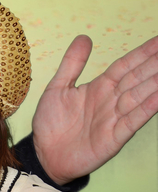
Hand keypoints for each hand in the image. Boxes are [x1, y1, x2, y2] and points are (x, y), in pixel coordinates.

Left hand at [32, 34, 157, 184]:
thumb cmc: (51, 122)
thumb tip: (84, 37)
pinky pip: (133, 121)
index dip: (142, 53)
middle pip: (137, 78)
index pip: (125, 66)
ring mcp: (114, 119)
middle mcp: (111, 100)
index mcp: (99, 87)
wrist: (44, 154)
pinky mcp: (114, 138)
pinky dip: (147, 109)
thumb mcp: (57, 87)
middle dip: (154, 65)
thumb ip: (72, 64)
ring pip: (140, 96)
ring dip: (154, 84)